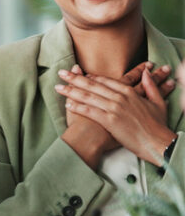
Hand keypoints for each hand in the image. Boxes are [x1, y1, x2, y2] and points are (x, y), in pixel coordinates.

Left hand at [56, 68, 174, 163]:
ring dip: (71, 91)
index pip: (105, 81)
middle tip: (61, 73)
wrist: (158, 142)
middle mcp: (119, 98)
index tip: (79, 73)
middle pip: (92, 85)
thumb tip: (146, 72)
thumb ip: (150, 86)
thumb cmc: (158, 125)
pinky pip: (89, 111)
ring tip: (58, 86)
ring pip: (88, 97)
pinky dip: (77, 107)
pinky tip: (67, 104)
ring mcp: (113, 109)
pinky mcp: (109, 121)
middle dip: (75, 78)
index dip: (90, 77)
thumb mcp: (157, 102)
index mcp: (129, 92)